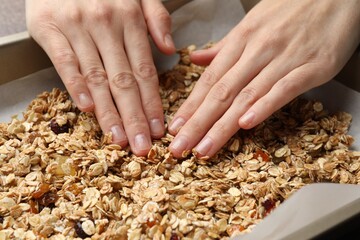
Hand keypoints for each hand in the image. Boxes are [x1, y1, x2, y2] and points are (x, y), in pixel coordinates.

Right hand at [26, 0, 175, 155]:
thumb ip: (157, 17)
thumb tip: (171, 50)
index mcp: (130, 19)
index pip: (145, 71)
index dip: (152, 103)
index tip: (158, 129)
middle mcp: (106, 24)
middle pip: (123, 80)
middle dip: (134, 118)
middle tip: (141, 147)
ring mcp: (77, 27)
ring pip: (97, 77)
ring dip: (109, 112)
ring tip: (119, 139)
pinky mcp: (50, 28)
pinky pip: (65, 62)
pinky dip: (76, 86)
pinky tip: (88, 109)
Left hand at [168, 0, 359, 157]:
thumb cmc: (293, 8)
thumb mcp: (254, 21)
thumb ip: (225, 46)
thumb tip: (196, 60)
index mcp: (242, 40)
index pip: (210, 79)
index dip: (190, 106)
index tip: (175, 128)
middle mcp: (258, 50)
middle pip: (222, 92)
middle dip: (197, 123)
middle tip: (180, 147)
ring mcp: (284, 58)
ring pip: (246, 95)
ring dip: (222, 125)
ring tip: (204, 149)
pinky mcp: (312, 66)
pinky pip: (284, 88)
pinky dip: (264, 106)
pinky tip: (246, 125)